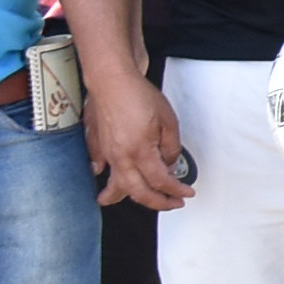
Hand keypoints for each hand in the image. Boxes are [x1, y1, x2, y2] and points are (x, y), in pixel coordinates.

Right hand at [81, 65, 191, 211]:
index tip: (186, 194)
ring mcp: (106, 152)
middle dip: (157, 202)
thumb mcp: (168, 121)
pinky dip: (102, 175)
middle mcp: (120, 157)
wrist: (111, 79)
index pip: (161, 181)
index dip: (176, 191)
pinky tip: (101, 176)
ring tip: (117, 202)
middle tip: (170, 204)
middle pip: (138, 191)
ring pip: (114, 184)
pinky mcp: (97, 144)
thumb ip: (171, 147)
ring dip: (119, 196)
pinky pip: (99, 166)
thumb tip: (169, 164)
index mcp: (140, 152)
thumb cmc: (137, 95)